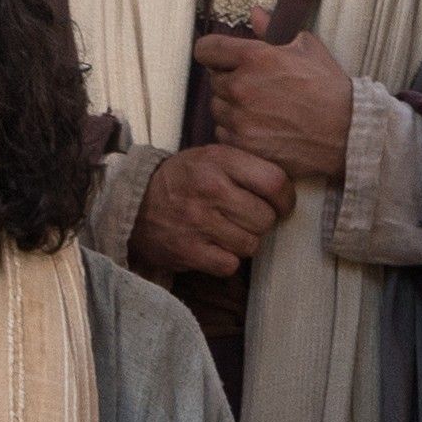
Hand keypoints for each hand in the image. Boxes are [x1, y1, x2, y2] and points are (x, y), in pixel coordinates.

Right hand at [132, 140, 294, 278]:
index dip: (286, 199)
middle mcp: (210, 189)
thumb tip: (286, 188)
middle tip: (248, 219)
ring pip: (250, 244)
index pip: (274, 182)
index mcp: (220, 160)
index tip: (281, 205)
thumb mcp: (212, 156)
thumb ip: (247, 165)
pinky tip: (216, 248)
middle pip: (265, 218)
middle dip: (262, 222)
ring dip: (244, 242)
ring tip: (229, 232)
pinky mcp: (188, 251)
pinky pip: (229, 265)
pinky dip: (227, 261)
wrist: (135, 204)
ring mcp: (198, 222)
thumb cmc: (184, 179)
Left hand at [190, 27, 355, 174]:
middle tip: (254, 85)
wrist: (344, 131)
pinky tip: (258, 126)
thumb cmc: (327, 87)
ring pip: (217, 107)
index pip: (206, 48)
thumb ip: (273, 30)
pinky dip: (235, 130)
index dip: (212, 51)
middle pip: (213, 80)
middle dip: (229, 79)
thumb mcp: (306, 47)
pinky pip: (223, 132)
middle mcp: (241, 87)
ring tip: (259, 107)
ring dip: (231, 106)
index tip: (220, 57)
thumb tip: (255, 13)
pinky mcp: (242, 143)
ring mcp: (239, 118)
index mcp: (254, 57)